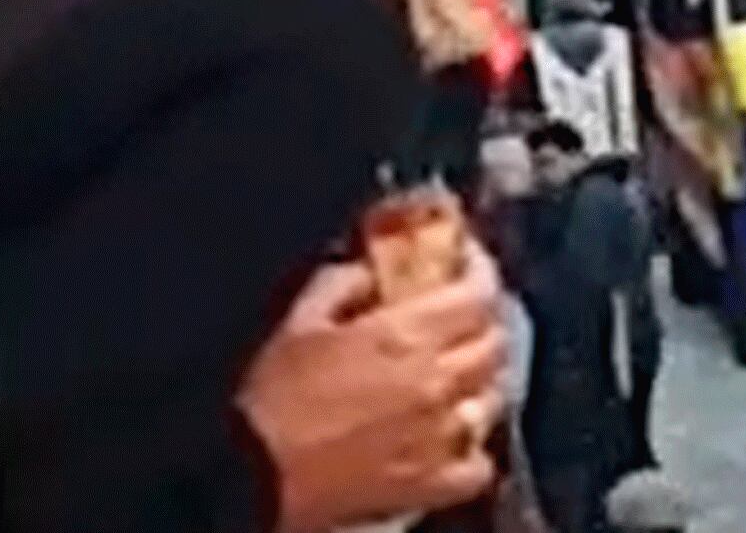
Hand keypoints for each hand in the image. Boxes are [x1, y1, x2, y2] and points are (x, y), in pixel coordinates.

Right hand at [239, 244, 508, 532]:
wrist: (250, 479)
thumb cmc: (271, 400)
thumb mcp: (300, 323)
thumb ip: (343, 283)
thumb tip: (371, 270)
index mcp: (408, 335)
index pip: (479, 292)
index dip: (481, 270)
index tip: (468, 262)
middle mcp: (438, 381)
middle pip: (495, 341)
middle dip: (482, 322)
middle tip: (460, 318)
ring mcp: (441, 435)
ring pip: (494, 397)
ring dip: (480, 382)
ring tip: (457, 377)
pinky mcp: (432, 483)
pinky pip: (479, 464)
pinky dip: (473, 449)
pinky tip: (452, 439)